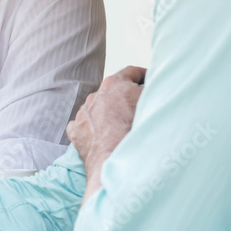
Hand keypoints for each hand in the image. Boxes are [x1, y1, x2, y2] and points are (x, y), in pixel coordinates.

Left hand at [67, 66, 144, 186]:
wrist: (114, 157)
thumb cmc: (134, 130)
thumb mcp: (151, 103)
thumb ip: (151, 91)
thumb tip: (153, 89)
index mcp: (114, 83)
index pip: (131, 72)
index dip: (143, 75)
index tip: (148, 80)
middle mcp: (96, 94)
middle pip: (113, 90)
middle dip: (124, 96)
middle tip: (137, 105)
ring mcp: (84, 112)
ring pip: (98, 107)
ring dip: (108, 112)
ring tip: (120, 125)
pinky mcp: (76, 130)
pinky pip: (84, 124)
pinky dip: (93, 127)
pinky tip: (102, 135)